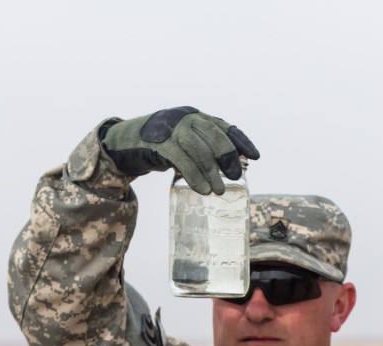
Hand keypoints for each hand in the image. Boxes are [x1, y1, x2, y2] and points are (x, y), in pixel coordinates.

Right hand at [101, 107, 258, 193]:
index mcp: (196, 117)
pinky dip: (194, 176)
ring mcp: (172, 129)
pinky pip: (182, 161)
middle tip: (235, 177)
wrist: (128, 142)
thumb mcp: (186, 143)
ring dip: (211, 173)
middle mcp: (187, 118)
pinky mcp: (160, 143)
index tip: (254, 157)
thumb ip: (205, 149)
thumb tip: (233, 168)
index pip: (224, 126)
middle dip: (227, 157)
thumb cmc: (163, 146)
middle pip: (214, 135)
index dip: (241, 141)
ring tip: (217, 191)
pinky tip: (202, 190)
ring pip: (199, 150)